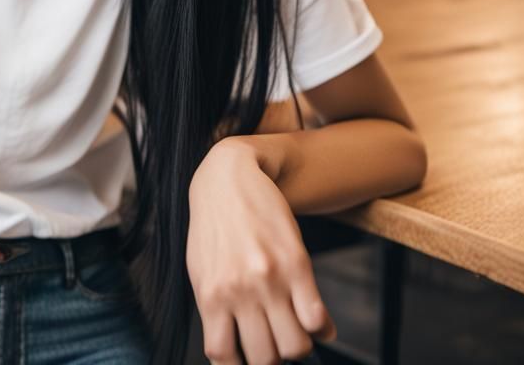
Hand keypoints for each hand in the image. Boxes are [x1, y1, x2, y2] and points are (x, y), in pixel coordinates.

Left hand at [187, 137, 335, 364]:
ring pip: (296, 347)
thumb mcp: (201, 268)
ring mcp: (271, 278)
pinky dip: (322, 328)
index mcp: (211, 296)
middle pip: (266, 359)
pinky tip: (314, 317)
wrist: (228, 176)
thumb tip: (227, 353)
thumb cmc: (213, 226)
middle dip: (272, 355)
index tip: (248, 356)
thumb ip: (213, 309)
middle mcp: (240, 291)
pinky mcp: (297, 263)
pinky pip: (318, 319)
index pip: (225, 358)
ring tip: (292, 326)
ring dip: (298, 343)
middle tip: (273, 338)